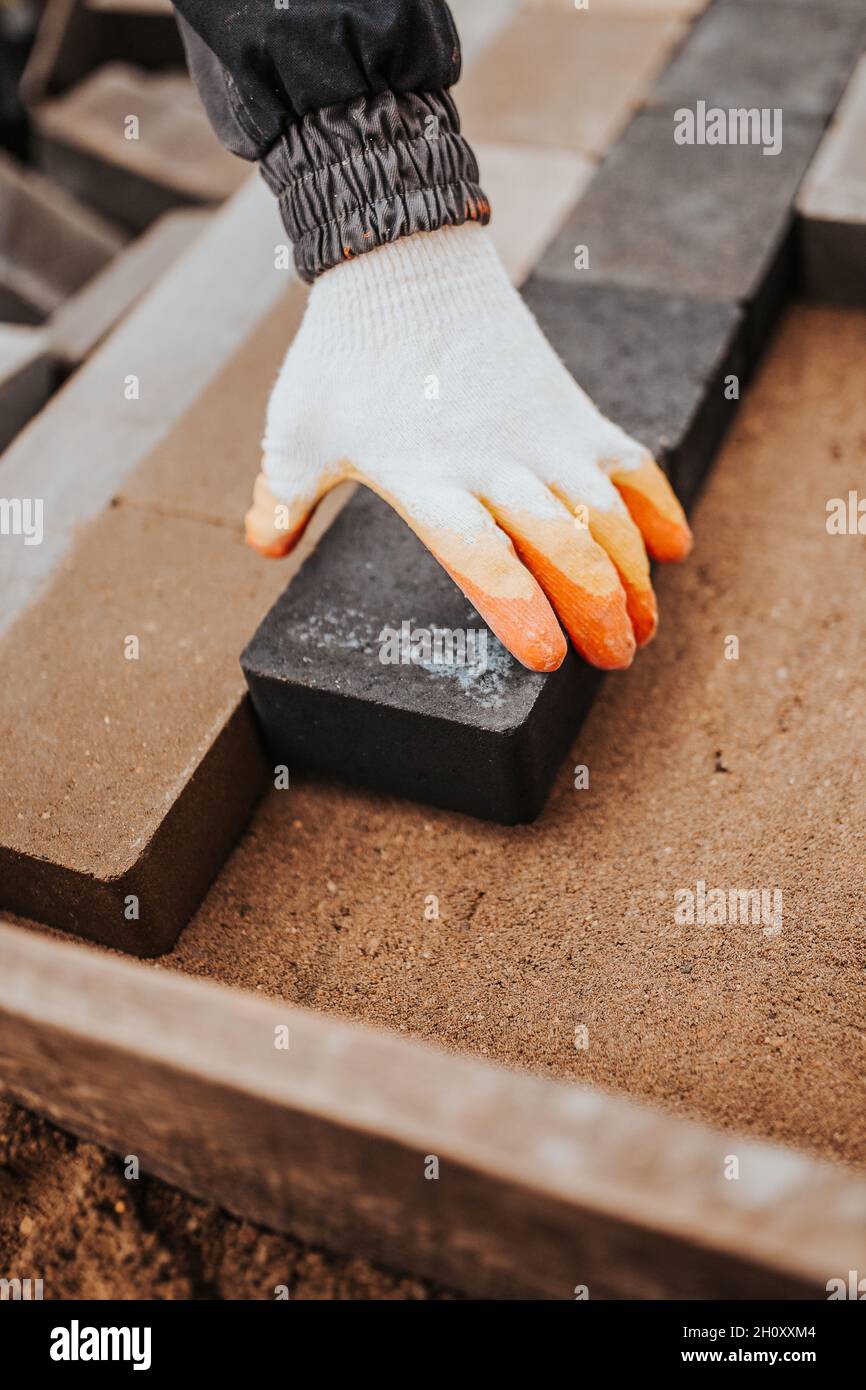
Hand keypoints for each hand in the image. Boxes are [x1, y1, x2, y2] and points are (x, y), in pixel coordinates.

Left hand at [246, 225, 691, 671]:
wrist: (403, 257)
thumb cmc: (342, 353)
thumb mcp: (294, 430)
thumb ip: (279, 497)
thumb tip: (264, 546)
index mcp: (422, 476)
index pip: (480, 555)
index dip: (520, 608)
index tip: (550, 657)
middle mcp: (491, 459)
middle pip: (563, 544)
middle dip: (600, 608)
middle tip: (615, 658)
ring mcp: (539, 432)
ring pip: (606, 512)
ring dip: (634, 574)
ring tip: (643, 627)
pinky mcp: (569, 407)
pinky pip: (628, 461)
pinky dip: (657, 505)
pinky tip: (672, 548)